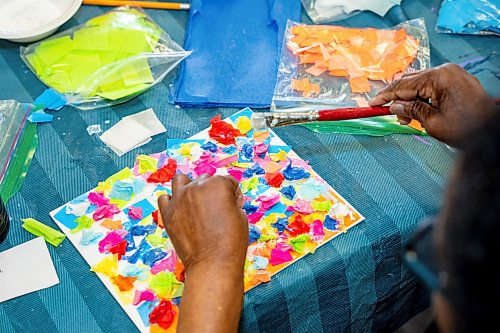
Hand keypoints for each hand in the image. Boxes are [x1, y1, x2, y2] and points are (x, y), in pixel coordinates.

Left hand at [158, 174, 247, 332]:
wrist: (213, 263)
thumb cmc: (232, 241)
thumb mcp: (240, 215)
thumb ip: (229, 201)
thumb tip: (223, 200)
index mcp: (218, 184)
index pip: (228, 181)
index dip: (233, 195)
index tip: (233, 207)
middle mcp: (196, 186)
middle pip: (205, 180)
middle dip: (213, 192)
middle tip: (217, 210)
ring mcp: (179, 198)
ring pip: (181, 180)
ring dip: (189, 187)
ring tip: (195, 201)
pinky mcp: (168, 213)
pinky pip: (164, 198)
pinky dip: (172, 201)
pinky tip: (181, 210)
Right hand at [369, 63, 496, 146]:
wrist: (492, 132)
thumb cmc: (466, 129)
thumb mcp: (432, 122)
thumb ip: (411, 111)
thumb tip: (395, 107)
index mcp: (438, 77)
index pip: (403, 85)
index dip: (385, 96)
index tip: (372, 103)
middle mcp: (446, 71)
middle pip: (411, 81)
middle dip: (398, 98)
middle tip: (388, 113)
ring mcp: (453, 74)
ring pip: (421, 84)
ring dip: (410, 99)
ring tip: (406, 118)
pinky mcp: (457, 81)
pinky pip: (433, 85)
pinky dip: (422, 97)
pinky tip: (418, 111)